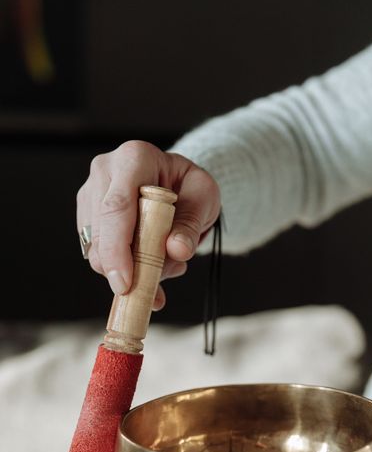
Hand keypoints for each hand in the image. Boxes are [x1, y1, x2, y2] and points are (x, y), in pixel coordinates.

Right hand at [77, 141, 220, 309]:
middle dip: (124, 269)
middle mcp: (105, 172)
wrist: (177, 185)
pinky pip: (97, 255)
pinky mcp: (87, 218)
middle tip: (152, 293)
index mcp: (134, 158)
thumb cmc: (190, 188)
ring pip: (97, 249)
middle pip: (103, 233)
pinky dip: (124, 271)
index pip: (118, 207)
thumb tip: (177, 250)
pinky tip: (149, 267)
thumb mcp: (204, 199)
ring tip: (166, 265)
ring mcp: (90, 195)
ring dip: (131, 270)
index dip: (118, 248)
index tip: (125, 283)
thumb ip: (191, 224)